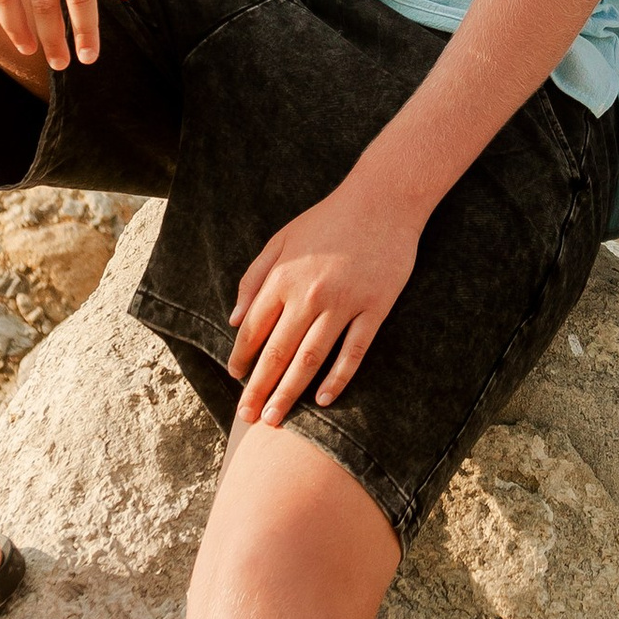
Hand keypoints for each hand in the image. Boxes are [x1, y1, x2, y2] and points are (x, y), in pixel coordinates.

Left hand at [227, 168, 421, 428]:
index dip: (241, 358)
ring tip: (275, 419)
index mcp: (283, 277)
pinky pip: (353, 351)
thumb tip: (235, 320)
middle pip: (277, 352)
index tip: (235, 380)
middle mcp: (309, 294)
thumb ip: (254, 278)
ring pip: (310, 359)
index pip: (254, 329)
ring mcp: (344, 303)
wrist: (384, 199)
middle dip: (258, 388)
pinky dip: (338, 378)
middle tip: (247, 418)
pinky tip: (323, 400)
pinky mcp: (375, 308)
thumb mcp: (281, 239)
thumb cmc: (328, 219)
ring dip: (289, 392)